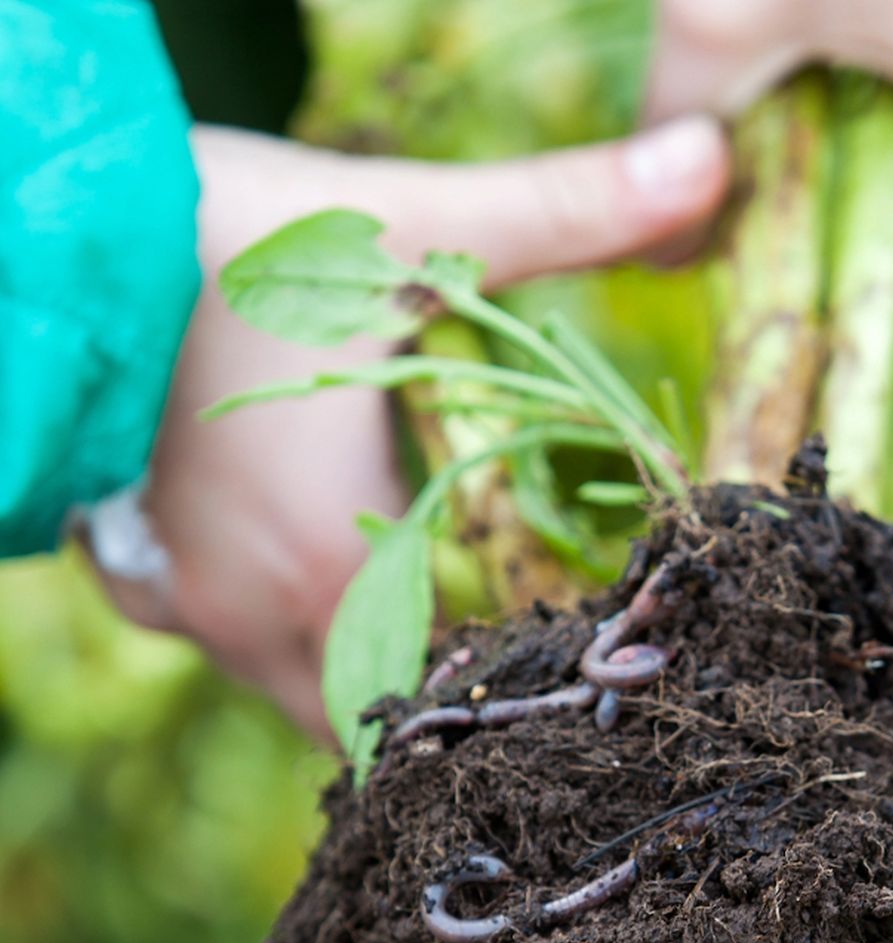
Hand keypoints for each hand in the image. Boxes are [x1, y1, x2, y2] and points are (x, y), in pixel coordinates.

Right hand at [97, 120, 727, 734]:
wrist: (28, 217)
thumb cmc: (215, 230)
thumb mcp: (403, 226)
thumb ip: (566, 210)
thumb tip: (711, 163)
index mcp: (331, 563)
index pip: (457, 692)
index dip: (521, 683)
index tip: (575, 654)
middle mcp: (252, 617)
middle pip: (382, 717)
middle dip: (454, 691)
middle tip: (522, 645)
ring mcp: (185, 608)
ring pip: (306, 690)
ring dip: (375, 667)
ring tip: (446, 618)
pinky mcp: (141, 577)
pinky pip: (237, 649)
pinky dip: (295, 636)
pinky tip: (330, 576)